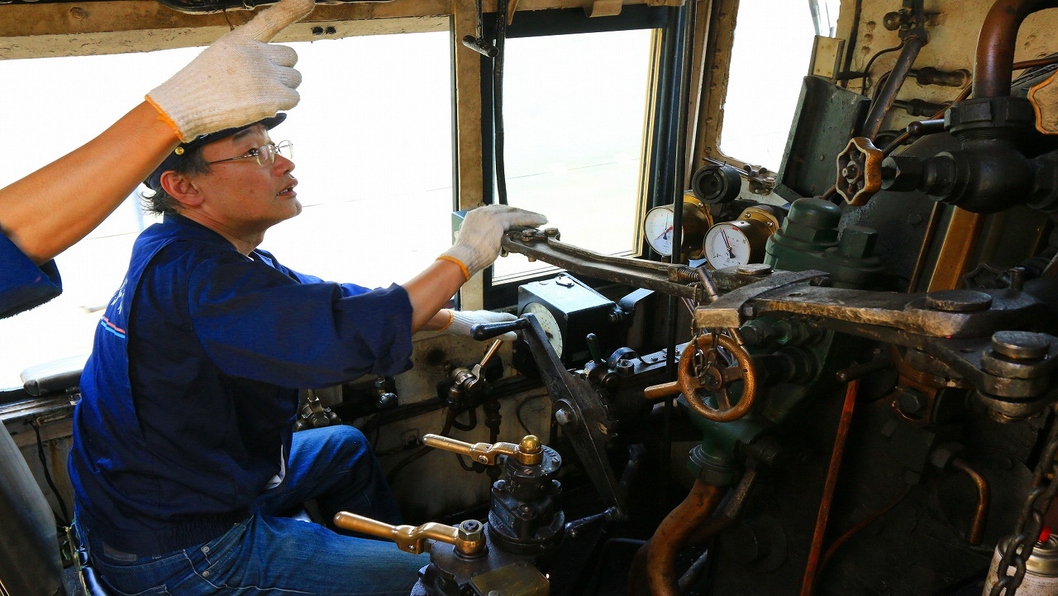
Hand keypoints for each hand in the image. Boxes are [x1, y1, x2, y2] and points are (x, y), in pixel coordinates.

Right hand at [146, 0, 314, 140]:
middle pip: (291, 57)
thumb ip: (248, 54)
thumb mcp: (220, 54)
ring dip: (283, 88)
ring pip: (295, 79)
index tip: (308, 0)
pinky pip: (294, 99)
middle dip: (282, 69)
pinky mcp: (271, 98)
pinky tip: (261, 106)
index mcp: (240, 39)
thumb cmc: (199, 85)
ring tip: (257, 95)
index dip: (291, 9)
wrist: (182, 107)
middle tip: (260, 83)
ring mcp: (265, 76)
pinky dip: (282, 105)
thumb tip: (274, 65)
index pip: (271, 20)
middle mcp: (255, 53)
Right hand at [438, 205, 546, 279]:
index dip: (510, 214)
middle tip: (533, 217)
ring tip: (540, 219)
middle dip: (522, 213)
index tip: (518, 217)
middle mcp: (482, 212)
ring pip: (515, 212)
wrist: (462, 258)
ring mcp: (490, 215)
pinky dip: (530, 219)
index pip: (497, 211)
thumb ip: (485, 238)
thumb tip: (494, 244)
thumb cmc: (467, 257)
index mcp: (475, 216)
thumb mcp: (475, 243)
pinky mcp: (498, 221)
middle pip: (507, 209)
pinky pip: (519, 218)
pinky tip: (539, 222)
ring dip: (529, 215)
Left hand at [441, 310, 519, 340]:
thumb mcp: (490, 332)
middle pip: (498, 317)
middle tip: (508, 325)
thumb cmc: (473, 326)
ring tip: (497, 329)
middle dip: (504, 321)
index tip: (518, 320)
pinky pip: (483, 322)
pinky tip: (484, 330)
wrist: (456, 323)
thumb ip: (502, 335)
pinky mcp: (472, 320)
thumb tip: (514, 336)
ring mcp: (479, 316)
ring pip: (490, 319)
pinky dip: (487, 326)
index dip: (512, 319)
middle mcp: (486, 314)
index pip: (506, 316)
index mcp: (493, 316)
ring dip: (495, 324)